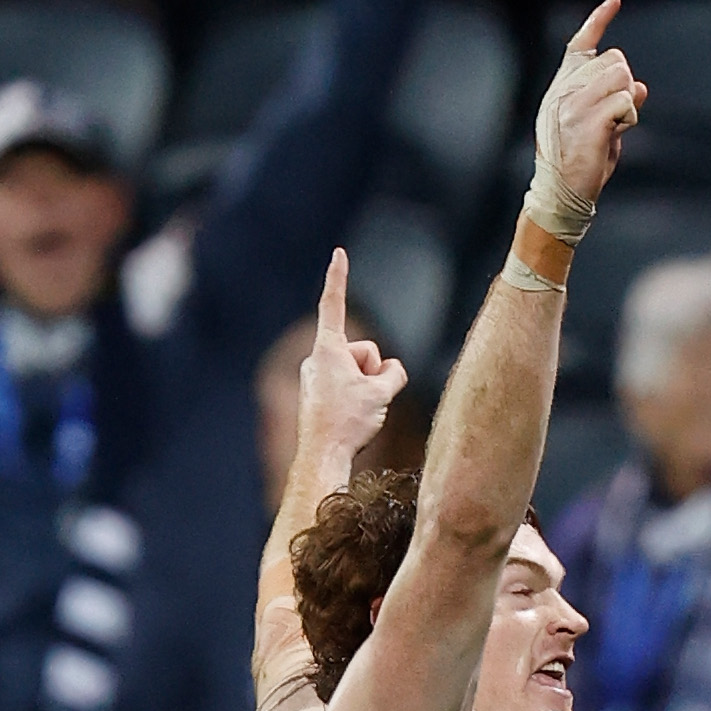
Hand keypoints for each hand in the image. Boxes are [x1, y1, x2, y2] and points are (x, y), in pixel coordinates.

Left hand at [297, 249, 406, 470]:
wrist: (322, 457)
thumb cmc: (348, 422)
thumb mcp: (383, 391)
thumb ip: (394, 372)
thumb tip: (392, 372)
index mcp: (328, 349)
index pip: (335, 304)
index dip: (339, 277)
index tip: (338, 253)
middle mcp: (317, 360)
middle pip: (363, 352)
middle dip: (372, 371)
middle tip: (365, 399)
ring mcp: (316, 378)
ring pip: (358, 372)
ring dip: (366, 388)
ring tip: (358, 411)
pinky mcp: (317, 395)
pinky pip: (349, 388)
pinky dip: (356, 399)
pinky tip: (351, 420)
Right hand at [534, 0, 646, 212]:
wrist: (561, 194)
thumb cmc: (580, 163)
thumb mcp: (598, 126)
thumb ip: (615, 103)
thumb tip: (640, 87)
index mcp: (561, 88)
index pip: (580, 46)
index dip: (599, 20)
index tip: (615, 0)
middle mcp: (564, 90)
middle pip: (615, 61)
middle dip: (624, 85)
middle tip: (613, 118)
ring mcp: (574, 104)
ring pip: (623, 78)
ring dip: (627, 102)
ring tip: (612, 128)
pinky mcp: (588, 119)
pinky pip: (626, 102)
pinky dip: (628, 118)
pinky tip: (612, 135)